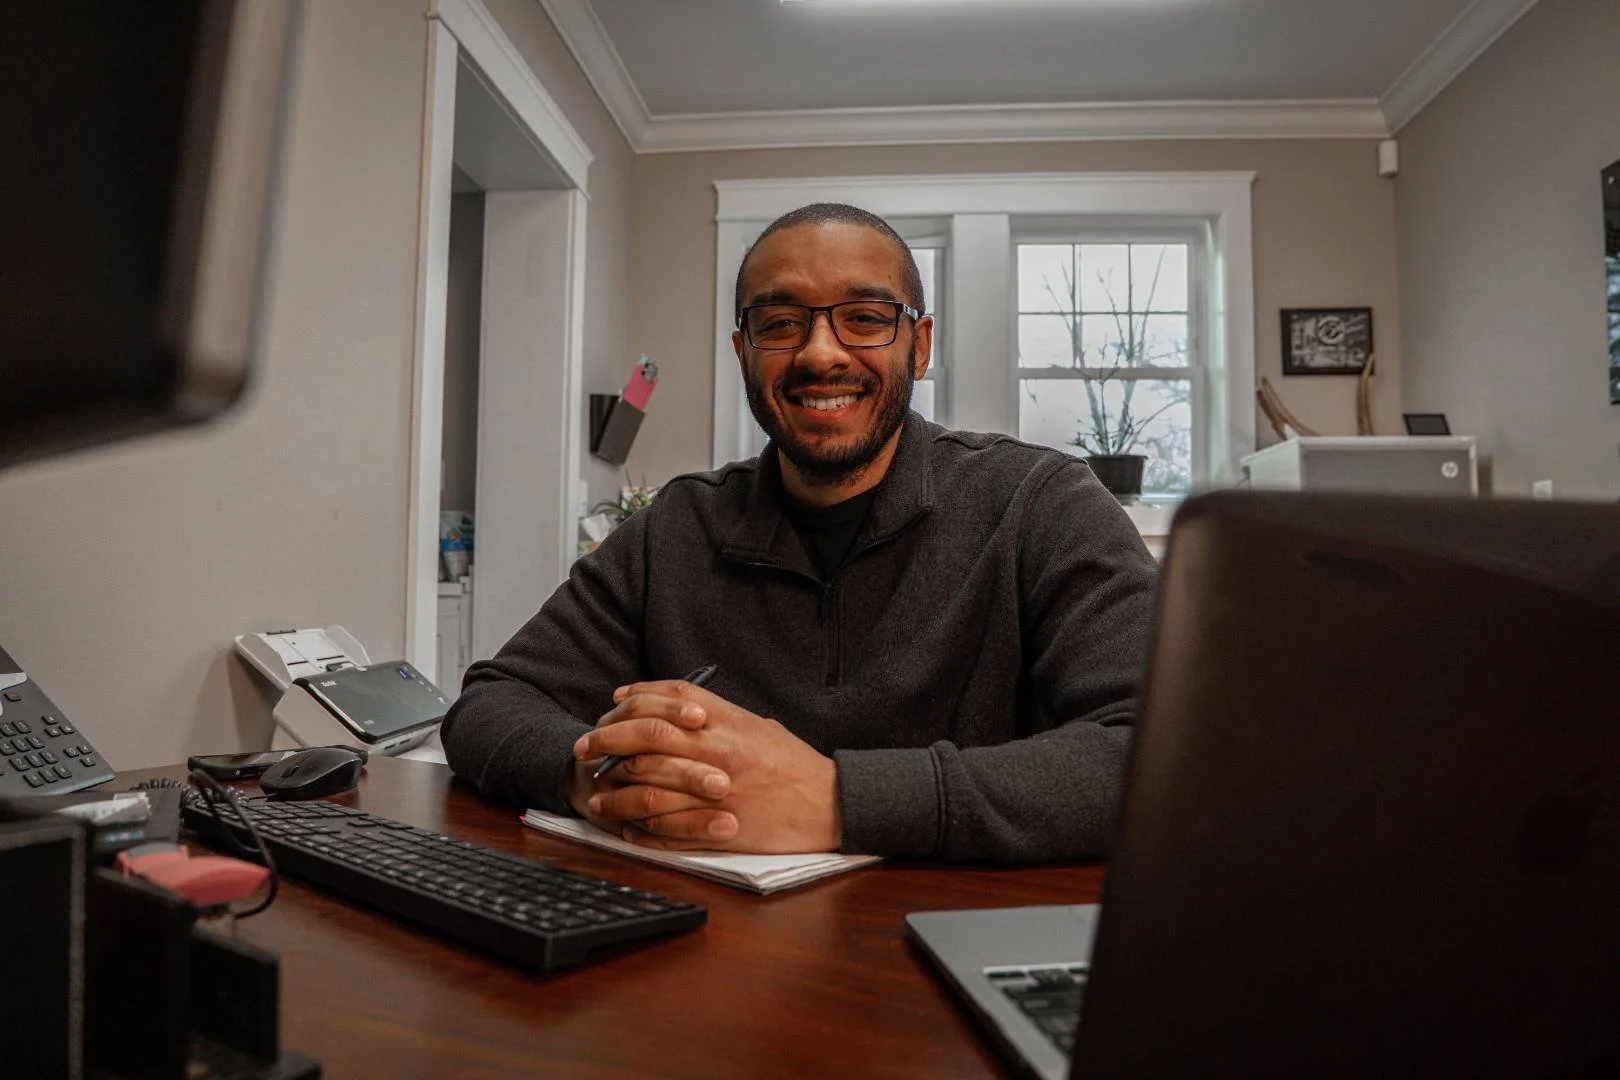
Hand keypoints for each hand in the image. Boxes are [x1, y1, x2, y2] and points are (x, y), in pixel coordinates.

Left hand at [571, 678, 841, 853]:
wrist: (829, 804)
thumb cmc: (795, 765)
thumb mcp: (758, 726)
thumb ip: (719, 717)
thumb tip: (681, 711)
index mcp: (727, 722)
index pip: (666, 700)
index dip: (633, 699)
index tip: (611, 705)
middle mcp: (716, 753)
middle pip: (644, 740)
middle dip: (607, 743)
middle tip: (585, 749)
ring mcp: (713, 793)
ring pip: (645, 789)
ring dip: (614, 792)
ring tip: (597, 795)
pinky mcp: (716, 829)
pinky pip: (664, 831)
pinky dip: (638, 830)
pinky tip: (624, 826)